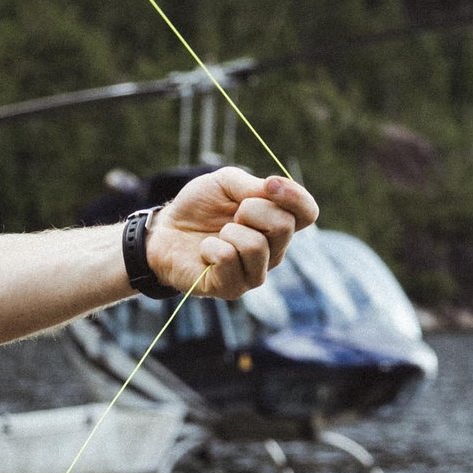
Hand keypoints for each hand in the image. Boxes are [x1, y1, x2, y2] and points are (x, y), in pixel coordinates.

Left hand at [148, 164, 317, 299]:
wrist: (164, 232)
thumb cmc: (198, 208)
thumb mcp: (225, 183)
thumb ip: (251, 185)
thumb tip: (273, 189)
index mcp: (276, 224)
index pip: (308, 213)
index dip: (295, 197)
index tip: (269, 184)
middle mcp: (273, 252)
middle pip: (284, 227)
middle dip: (252, 210)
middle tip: (232, 214)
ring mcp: (254, 274)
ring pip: (257, 246)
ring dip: (230, 232)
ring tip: (218, 234)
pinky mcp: (231, 289)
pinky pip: (229, 260)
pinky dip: (211, 248)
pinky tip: (206, 252)